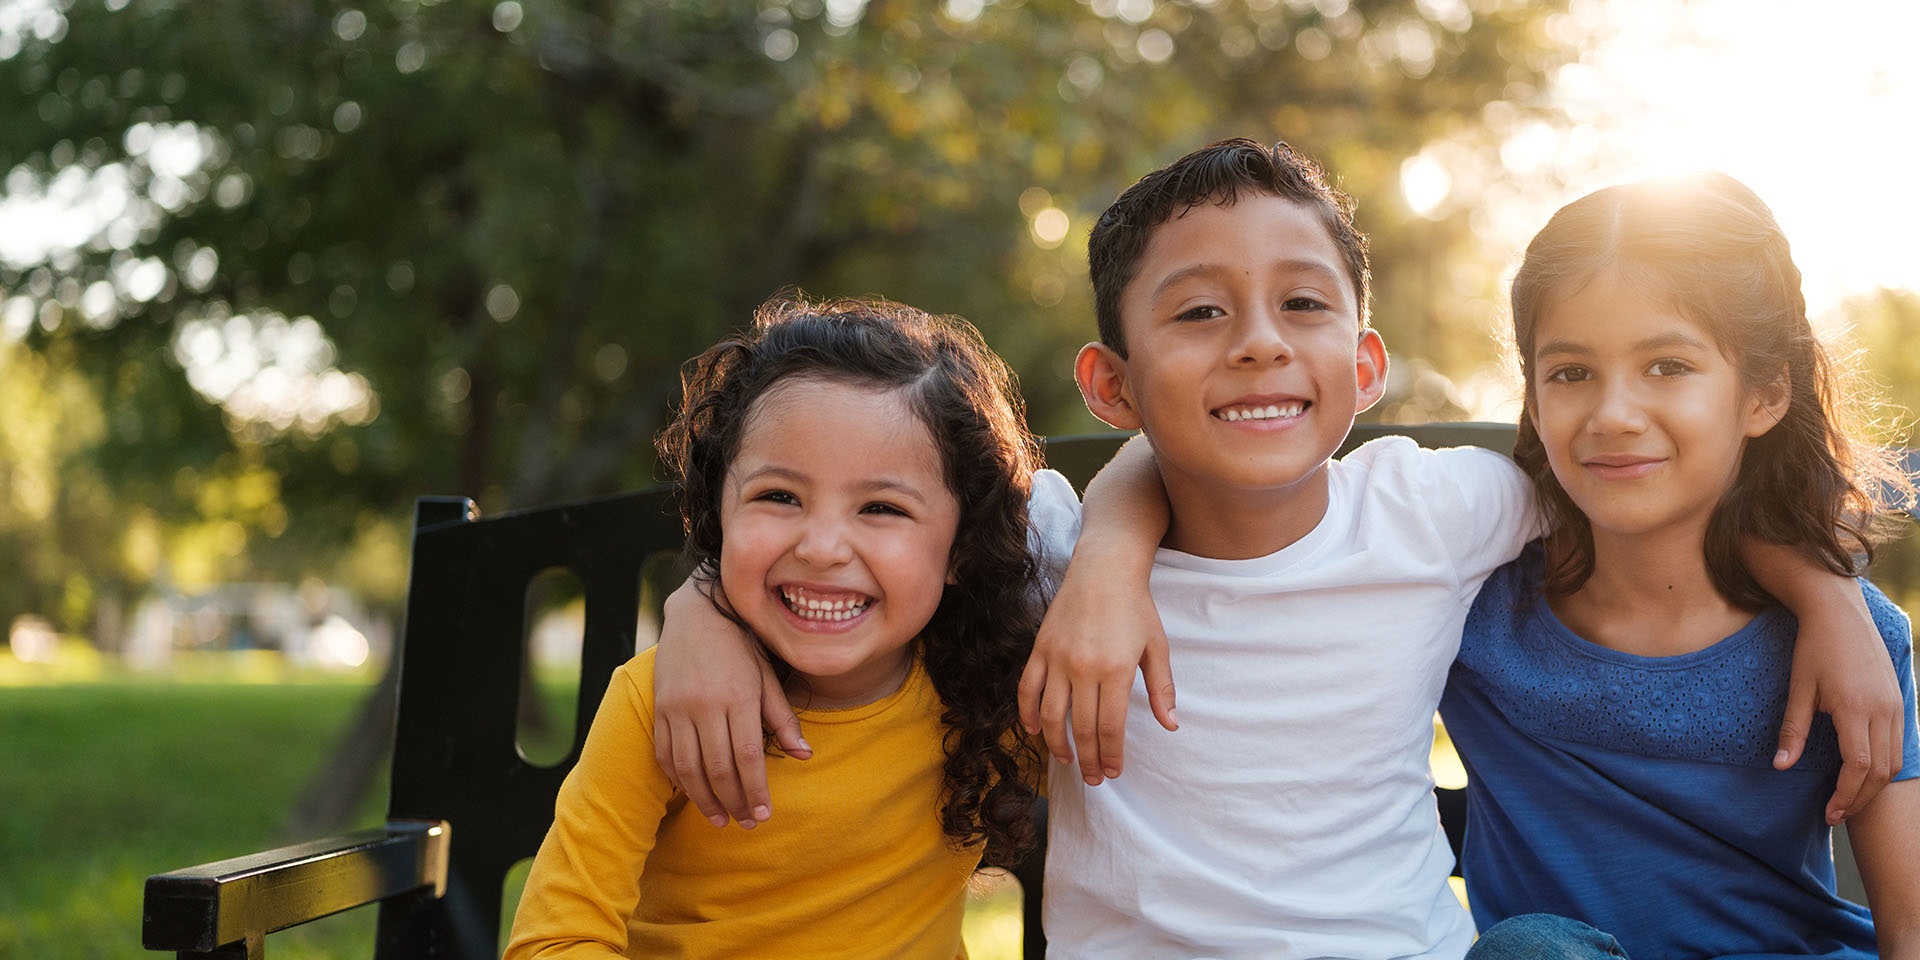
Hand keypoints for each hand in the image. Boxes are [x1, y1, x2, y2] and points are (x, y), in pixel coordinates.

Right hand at [652, 578, 809, 827]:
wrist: (698, 614)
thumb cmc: (741, 646)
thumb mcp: (767, 678)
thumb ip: (783, 719)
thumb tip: (805, 756)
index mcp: (739, 696)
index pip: (748, 756)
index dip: (755, 790)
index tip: (763, 815)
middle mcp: (706, 704)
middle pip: (718, 767)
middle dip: (734, 801)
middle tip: (746, 823)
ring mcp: (678, 707)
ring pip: (689, 767)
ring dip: (704, 799)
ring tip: (720, 819)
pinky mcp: (660, 708)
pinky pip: (665, 753)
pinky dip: (679, 779)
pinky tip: (693, 793)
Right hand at [1016, 561, 1175, 785]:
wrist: (1104, 569)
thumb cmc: (1135, 607)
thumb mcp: (1157, 646)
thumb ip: (1162, 688)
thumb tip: (1171, 725)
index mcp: (1115, 669)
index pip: (1110, 726)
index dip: (1111, 755)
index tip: (1113, 772)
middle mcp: (1083, 667)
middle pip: (1082, 727)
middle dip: (1088, 758)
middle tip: (1092, 779)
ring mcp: (1058, 658)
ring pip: (1050, 714)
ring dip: (1057, 743)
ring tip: (1066, 760)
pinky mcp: (1041, 649)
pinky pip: (1028, 688)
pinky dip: (1027, 712)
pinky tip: (1034, 730)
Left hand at [1775, 586, 1902, 823]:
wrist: (1840, 612)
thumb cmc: (1814, 648)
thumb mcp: (1798, 688)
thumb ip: (1794, 730)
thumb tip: (1780, 766)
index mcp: (1854, 707)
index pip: (1859, 766)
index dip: (1846, 795)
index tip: (1830, 813)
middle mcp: (1882, 709)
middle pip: (1880, 770)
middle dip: (1860, 798)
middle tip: (1837, 815)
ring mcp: (1894, 705)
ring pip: (1894, 760)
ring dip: (1874, 786)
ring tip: (1849, 800)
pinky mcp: (1898, 700)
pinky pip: (1898, 743)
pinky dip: (1883, 765)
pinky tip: (1863, 774)